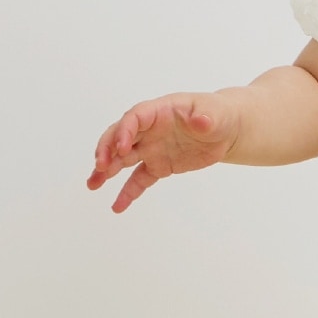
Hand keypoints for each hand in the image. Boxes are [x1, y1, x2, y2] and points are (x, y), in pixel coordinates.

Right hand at [87, 91, 237, 212]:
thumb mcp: (216, 114)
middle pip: (120, 137)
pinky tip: (117, 206)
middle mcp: (149, 130)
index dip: (124, 131)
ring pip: (123, 159)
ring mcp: (151, 148)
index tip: (121, 148)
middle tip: (100, 166)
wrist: (224, 130)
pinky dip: (128, 192)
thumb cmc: (218, 115)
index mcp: (159, 111)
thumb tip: (201, 122)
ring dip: (106, 171)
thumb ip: (206, 118)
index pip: (134, 118)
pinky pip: (139, 179)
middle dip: (107, 150)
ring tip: (93, 185)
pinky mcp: (158, 166)